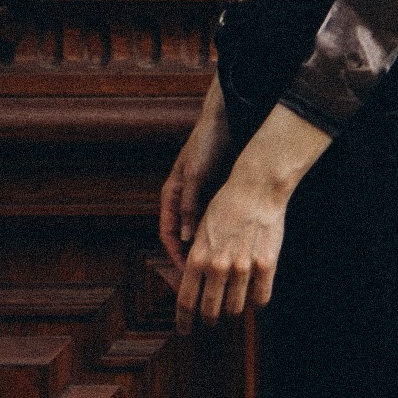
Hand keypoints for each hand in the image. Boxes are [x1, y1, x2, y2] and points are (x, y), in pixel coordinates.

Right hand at [159, 85, 231, 275]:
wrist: (223, 122)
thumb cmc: (205, 145)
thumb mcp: (195, 175)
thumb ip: (188, 205)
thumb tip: (184, 239)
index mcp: (171, 196)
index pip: (167, 233)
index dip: (174, 254)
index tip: (185, 273)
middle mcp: (182, 200)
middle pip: (183, 236)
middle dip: (191, 256)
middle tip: (203, 275)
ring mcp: (198, 198)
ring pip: (198, 231)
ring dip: (205, 247)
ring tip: (218, 266)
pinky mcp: (214, 195)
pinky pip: (212, 221)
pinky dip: (218, 234)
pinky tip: (231, 245)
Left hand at [174, 163, 288, 329]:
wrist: (256, 188)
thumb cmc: (226, 205)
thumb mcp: (202, 230)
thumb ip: (198, 259)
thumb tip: (192, 286)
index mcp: (198, 257)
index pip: (186, 301)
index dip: (184, 321)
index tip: (184, 330)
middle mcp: (218, 266)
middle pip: (210, 312)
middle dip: (209, 319)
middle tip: (211, 320)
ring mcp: (243, 267)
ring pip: (235, 309)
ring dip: (232, 311)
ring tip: (233, 305)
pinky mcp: (266, 265)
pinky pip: (260, 299)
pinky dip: (256, 302)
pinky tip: (254, 296)